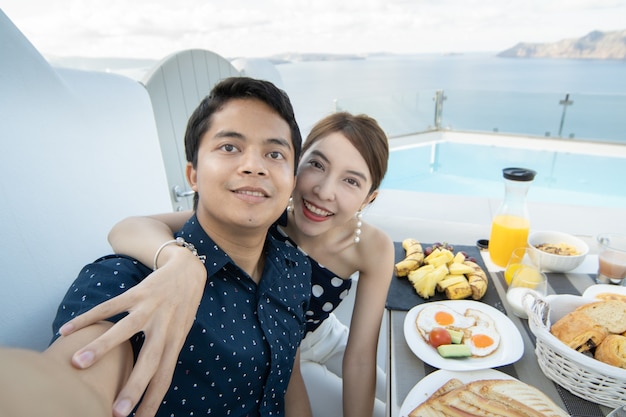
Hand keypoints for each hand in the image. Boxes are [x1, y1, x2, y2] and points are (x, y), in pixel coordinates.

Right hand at [59, 251, 206, 416]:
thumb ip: (163, 354)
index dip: (153, 400)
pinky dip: (89, 318)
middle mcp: (164, 327)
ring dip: (101, 347)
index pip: (164, 377)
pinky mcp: (137, 293)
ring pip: (125, 330)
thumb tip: (146, 385)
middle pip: (150, 361)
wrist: (188, 270)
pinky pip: (110, 306)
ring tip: (79, 365)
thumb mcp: (179, 332)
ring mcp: (150, 308)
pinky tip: (68, 330)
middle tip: (117, 412)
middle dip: (134, 387)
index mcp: (174, 341)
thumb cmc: (182, 308)